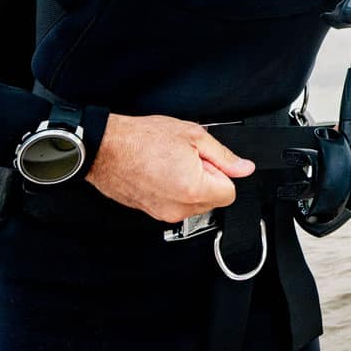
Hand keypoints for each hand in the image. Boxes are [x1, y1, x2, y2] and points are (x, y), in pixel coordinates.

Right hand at [84, 113, 255, 223]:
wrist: (106, 148)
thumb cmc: (142, 139)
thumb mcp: (193, 136)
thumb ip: (224, 156)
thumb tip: (244, 168)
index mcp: (194, 189)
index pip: (230, 193)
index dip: (221, 173)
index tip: (206, 161)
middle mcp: (179, 208)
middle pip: (213, 200)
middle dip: (206, 180)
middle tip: (186, 159)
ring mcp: (163, 214)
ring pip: (194, 204)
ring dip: (189, 186)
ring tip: (170, 164)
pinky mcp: (151, 213)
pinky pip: (175, 205)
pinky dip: (173, 191)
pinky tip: (160, 173)